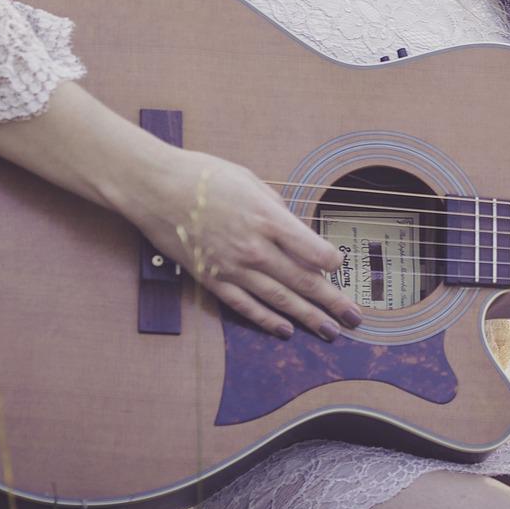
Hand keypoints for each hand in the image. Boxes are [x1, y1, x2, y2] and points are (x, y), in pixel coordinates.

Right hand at [121, 148, 362, 341]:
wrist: (155, 189)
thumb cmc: (203, 177)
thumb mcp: (250, 180)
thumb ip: (275, 207)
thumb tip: (293, 226)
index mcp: (268, 219)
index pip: (313, 250)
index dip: (332, 262)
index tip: (341, 267)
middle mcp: (255, 248)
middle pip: (303, 282)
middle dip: (333, 302)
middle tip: (354, 317)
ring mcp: (233, 268)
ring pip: (279, 300)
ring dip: (308, 317)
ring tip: (330, 331)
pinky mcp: (213, 280)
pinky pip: (246, 306)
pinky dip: (268, 321)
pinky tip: (285, 330)